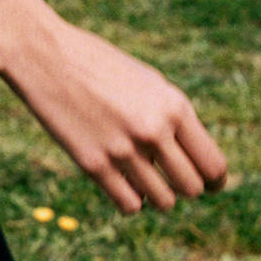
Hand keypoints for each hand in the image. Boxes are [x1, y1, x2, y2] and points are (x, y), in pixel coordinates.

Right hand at [1, 18, 227, 215]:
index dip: (215, 181)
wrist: (45, 55)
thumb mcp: (148, 84)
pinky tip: (120, 182)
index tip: (208, 184)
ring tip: (142, 177)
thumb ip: (174, 120)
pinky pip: (130, 205)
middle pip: (192, 188)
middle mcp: (153, 130)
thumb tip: (198, 163)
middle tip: (168, 176)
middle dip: (183, 186)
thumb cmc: (100, 66)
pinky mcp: (93, 164)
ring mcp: (123, 149)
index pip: (213, 165)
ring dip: (157, 195)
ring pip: (163, 202)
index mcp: (174, 106)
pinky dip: (131, 200)